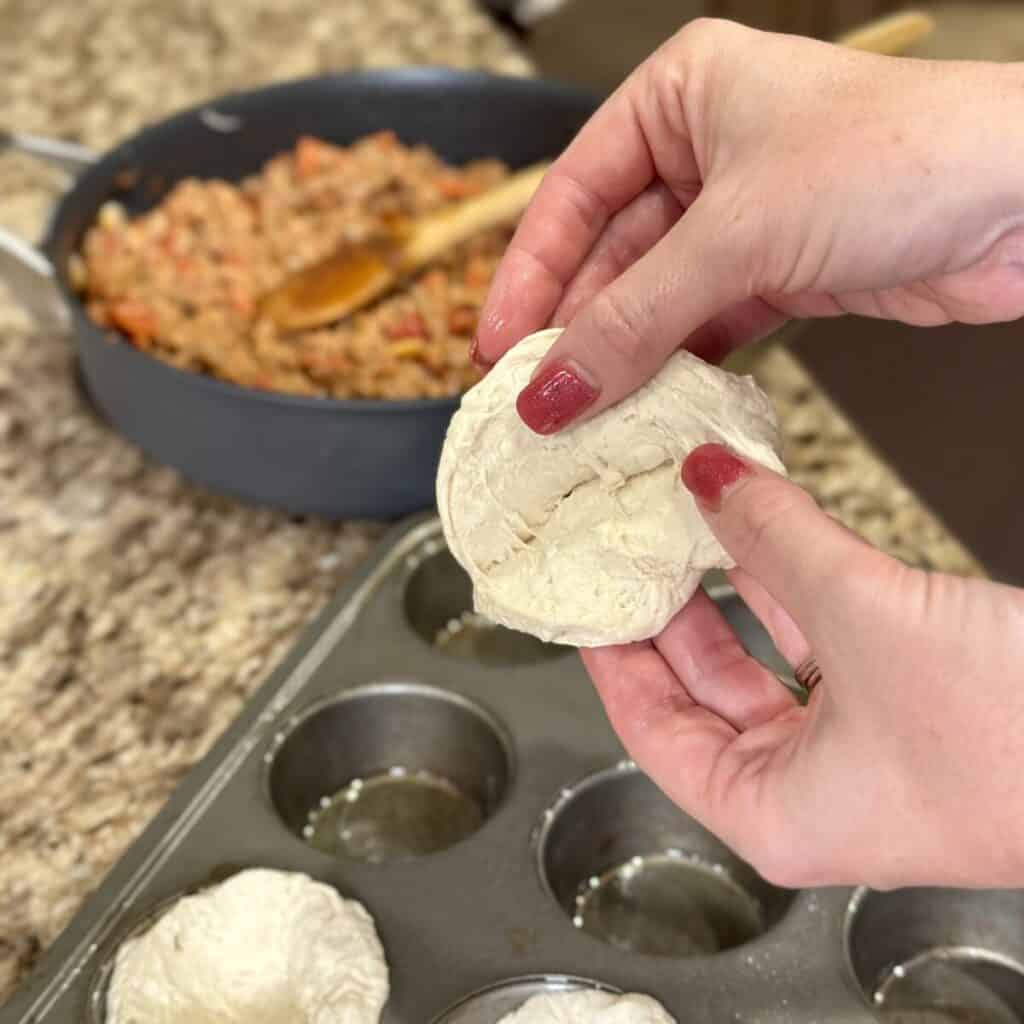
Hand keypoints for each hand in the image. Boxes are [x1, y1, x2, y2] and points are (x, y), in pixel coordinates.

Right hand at [474, 19, 1023, 432]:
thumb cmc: (900, 159)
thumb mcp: (738, 234)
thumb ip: (634, 318)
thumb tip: (551, 388)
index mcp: (681, 96)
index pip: (573, 193)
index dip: (528, 276)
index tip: (495, 347)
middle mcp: (706, 151)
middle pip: (609, 253)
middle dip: (573, 329)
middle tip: (534, 399)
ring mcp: (743, 217)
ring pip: (654, 298)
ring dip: (622, 358)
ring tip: (581, 417)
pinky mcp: (779, 273)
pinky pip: (702, 327)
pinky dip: (675, 368)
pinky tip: (646, 406)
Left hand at [582, 442, 1023, 888]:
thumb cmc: (1021, 740)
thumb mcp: (865, 617)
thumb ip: (775, 540)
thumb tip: (708, 478)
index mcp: (771, 812)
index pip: (648, 729)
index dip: (608, 656)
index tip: (581, 598)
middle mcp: (808, 790)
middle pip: (701, 690)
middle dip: (669, 610)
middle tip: (630, 547)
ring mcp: (860, 750)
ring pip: (765, 658)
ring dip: (734, 586)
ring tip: (688, 521)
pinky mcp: (908, 706)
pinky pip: (824, 640)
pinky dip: (795, 585)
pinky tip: (768, 529)